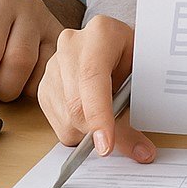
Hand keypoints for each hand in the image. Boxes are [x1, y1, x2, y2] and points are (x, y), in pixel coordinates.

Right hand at [38, 15, 154, 161]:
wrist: (114, 43)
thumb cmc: (132, 57)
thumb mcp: (142, 74)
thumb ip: (138, 111)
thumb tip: (142, 154)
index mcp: (101, 34)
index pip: (92, 77)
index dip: (99, 115)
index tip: (106, 146)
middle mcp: (71, 45)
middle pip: (76, 104)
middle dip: (97, 131)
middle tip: (116, 145)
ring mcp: (53, 64)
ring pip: (66, 118)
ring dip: (88, 131)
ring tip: (106, 114)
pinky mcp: (43, 84)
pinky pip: (58, 122)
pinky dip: (77, 129)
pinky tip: (90, 113)